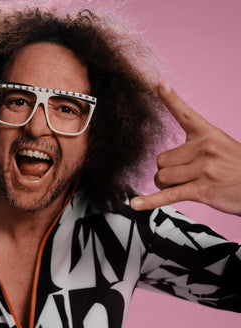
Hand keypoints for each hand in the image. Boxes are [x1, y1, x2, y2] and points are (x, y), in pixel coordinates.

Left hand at [130, 81, 240, 214]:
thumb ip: (195, 148)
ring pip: (162, 177)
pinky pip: (168, 195)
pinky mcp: (201, 190)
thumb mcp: (220, 147)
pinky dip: (150, 201)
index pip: (185, 114)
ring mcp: (203, 169)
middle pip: (161, 160)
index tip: (160, 84)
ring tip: (184, 186)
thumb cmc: (235, 168)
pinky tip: (135, 204)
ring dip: (165, 185)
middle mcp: (204, 148)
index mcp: (208, 134)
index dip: (171, 99)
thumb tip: (164, 163)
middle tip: (183, 176)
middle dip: (166, 171)